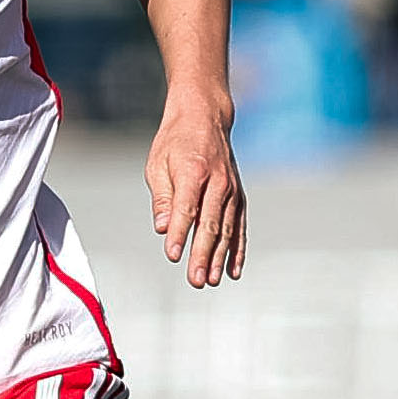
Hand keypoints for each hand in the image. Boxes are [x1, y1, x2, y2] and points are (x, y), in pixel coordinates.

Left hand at [147, 89, 247, 288]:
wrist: (205, 117)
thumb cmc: (175, 142)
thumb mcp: (158, 164)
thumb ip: (162, 197)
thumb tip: (162, 228)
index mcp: (194, 171)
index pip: (186, 208)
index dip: (180, 233)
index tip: (173, 255)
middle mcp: (218, 182)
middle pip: (210, 224)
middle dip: (203, 255)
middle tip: (196, 280)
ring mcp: (232, 190)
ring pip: (227, 229)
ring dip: (220, 257)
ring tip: (212, 281)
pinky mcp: (238, 196)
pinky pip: (239, 226)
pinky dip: (237, 249)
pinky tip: (233, 271)